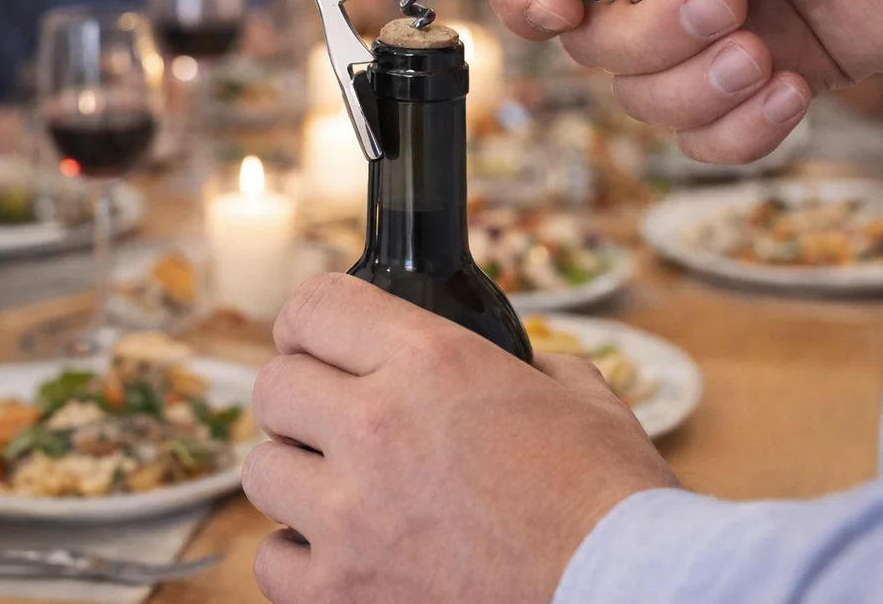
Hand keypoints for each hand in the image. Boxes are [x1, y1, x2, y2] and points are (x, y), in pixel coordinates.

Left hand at [242, 274, 676, 603]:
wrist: (621, 593)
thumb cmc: (608, 498)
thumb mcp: (578, 396)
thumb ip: (531, 367)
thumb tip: (519, 370)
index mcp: (431, 359)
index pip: (316, 307)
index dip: (310, 316)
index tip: (316, 334)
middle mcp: (376, 426)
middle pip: (274, 385)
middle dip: (299, 390)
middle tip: (330, 408)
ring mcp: (350, 517)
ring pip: (261, 470)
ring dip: (297, 469)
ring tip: (339, 481)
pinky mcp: (340, 596)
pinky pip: (270, 561)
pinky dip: (298, 552)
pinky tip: (341, 547)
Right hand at [482, 0, 882, 161]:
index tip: (550, 0)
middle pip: (589, 43)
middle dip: (643, 34)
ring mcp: (715, 28)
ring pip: (643, 98)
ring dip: (695, 82)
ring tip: (761, 41)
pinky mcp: (765, 77)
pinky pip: (710, 139)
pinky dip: (739, 126)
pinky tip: (787, 84)